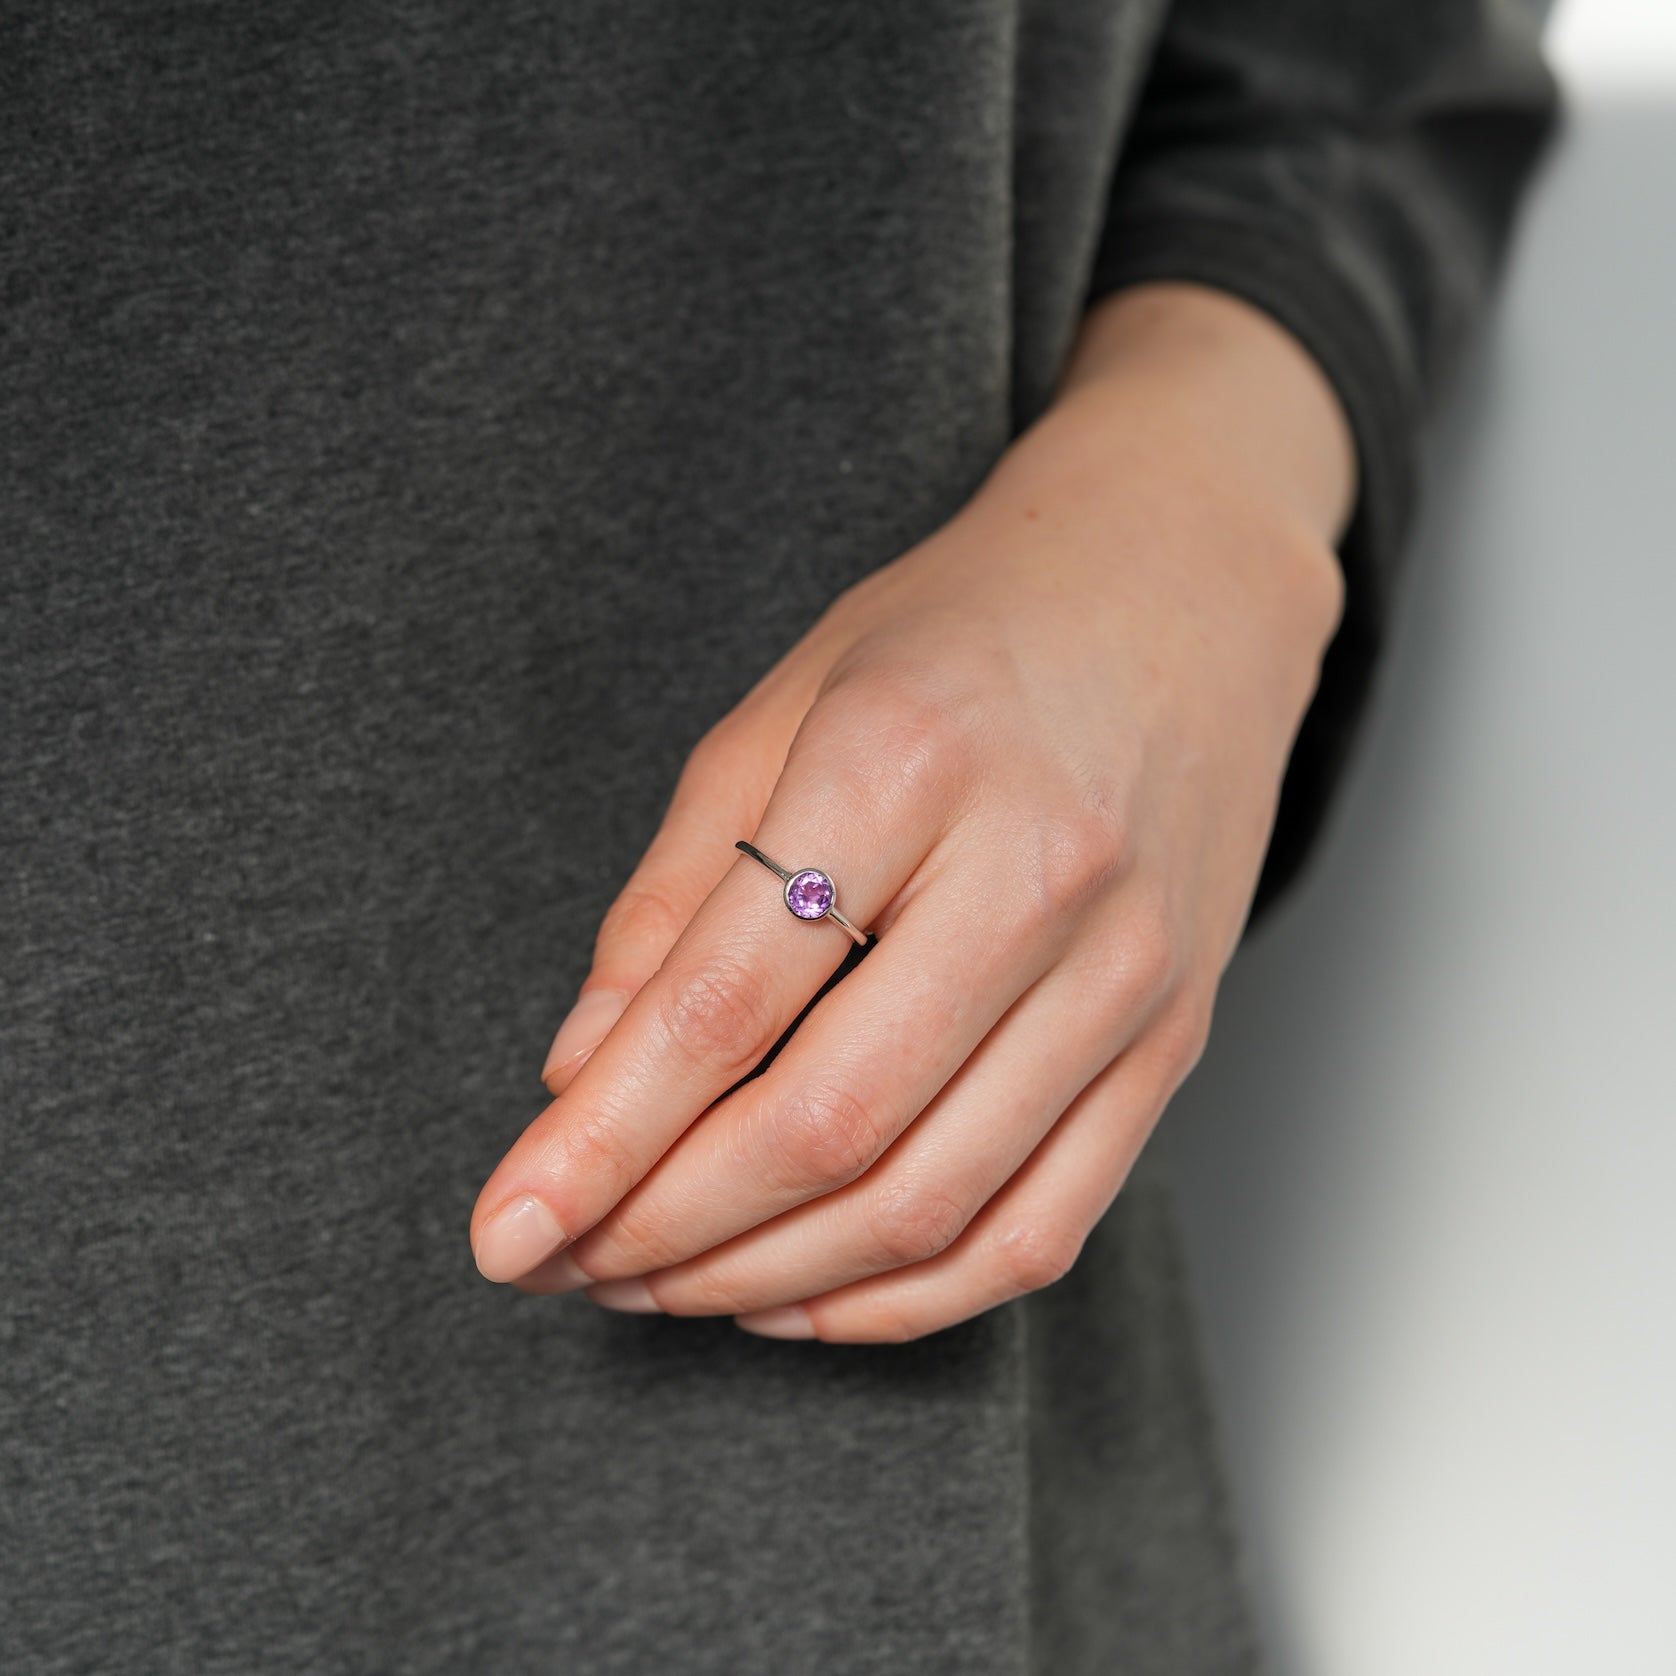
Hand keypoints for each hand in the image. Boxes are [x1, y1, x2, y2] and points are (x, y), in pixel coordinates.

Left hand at [469, 282, 1352, 1341]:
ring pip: (928, 1204)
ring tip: (662, 1282)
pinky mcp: (1174, 1041)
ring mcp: (1125, 971)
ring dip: (767, 1278)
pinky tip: (805, 1292)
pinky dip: (906, 1299)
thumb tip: (580, 1074)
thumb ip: (673, 897)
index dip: (597, 1142)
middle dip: (666, 1231)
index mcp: (904, 761)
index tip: (506, 1229)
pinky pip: (1039, 1228)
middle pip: (827, 1126)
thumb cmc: (957, 639)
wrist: (1174, 594)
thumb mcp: (778, 713)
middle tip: (571, 1262)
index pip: (721, 1005)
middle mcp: (1035, 873)